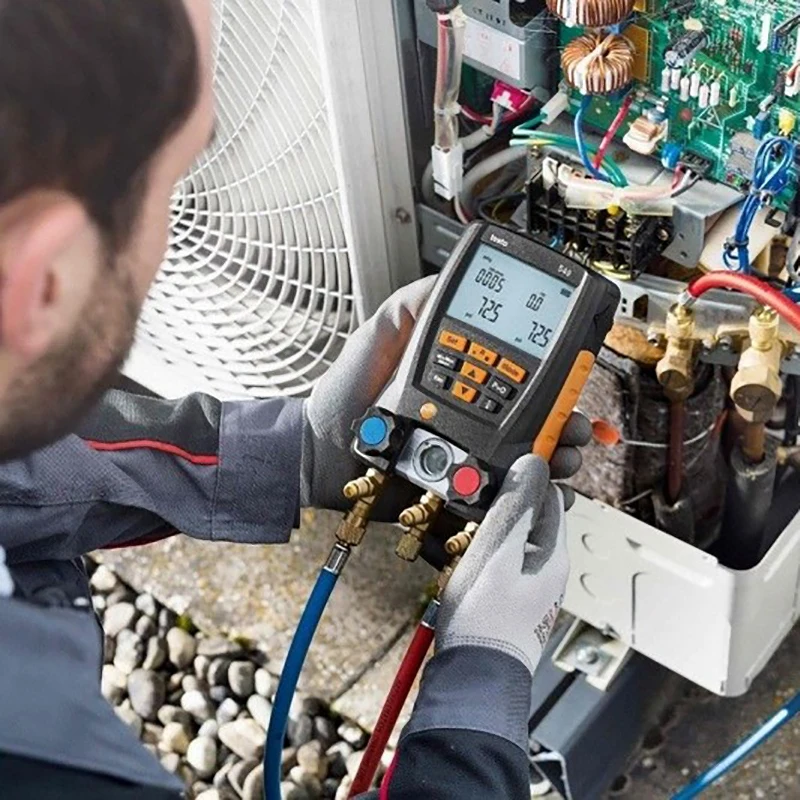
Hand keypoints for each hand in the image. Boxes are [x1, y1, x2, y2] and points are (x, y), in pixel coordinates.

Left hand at [301, 276, 590, 513]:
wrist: (319, 453)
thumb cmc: (344, 397)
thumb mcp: (378, 337)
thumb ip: (411, 307)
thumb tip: (446, 281)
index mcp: (462, 381)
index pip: (523, 375)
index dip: (556, 375)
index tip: (574, 374)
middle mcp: (473, 417)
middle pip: (541, 420)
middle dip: (573, 423)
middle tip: (578, 425)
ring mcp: (470, 455)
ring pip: (534, 459)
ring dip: (562, 458)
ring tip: (563, 456)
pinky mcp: (462, 491)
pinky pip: (508, 498)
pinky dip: (536, 498)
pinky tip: (545, 491)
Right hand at [436, 454, 567, 674]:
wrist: (473, 678)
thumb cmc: (486, 623)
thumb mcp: (497, 554)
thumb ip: (514, 508)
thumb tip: (533, 466)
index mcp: (553, 555)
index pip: (552, 498)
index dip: (532, 474)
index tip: (511, 458)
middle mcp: (547, 570)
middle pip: (533, 517)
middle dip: (510, 498)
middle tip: (483, 485)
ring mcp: (529, 585)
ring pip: (516, 538)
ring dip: (496, 522)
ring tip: (470, 514)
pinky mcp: (510, 597)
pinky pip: (503, 558)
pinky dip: (488, 546)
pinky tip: (468, 548)